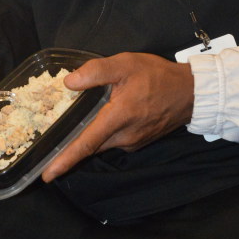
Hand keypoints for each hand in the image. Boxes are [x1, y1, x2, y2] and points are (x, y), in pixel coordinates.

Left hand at [42, 52, 193, 181]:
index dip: (65, 160)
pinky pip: (114, 140)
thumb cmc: (158, 76)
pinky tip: (102, 120)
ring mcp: (132, 142)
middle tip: (49, 145)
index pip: (86, 143)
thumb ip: (96, 71)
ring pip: (102, 143)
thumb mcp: (126, 64)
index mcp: (118, 118)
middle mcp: (124, 136)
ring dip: (88, 139)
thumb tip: (68, 82)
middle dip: (70, 148)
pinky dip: (103, 134)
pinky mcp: (139, 141)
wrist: (191, 93)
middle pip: (90, 146)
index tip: (47, 175)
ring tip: (73, 127)